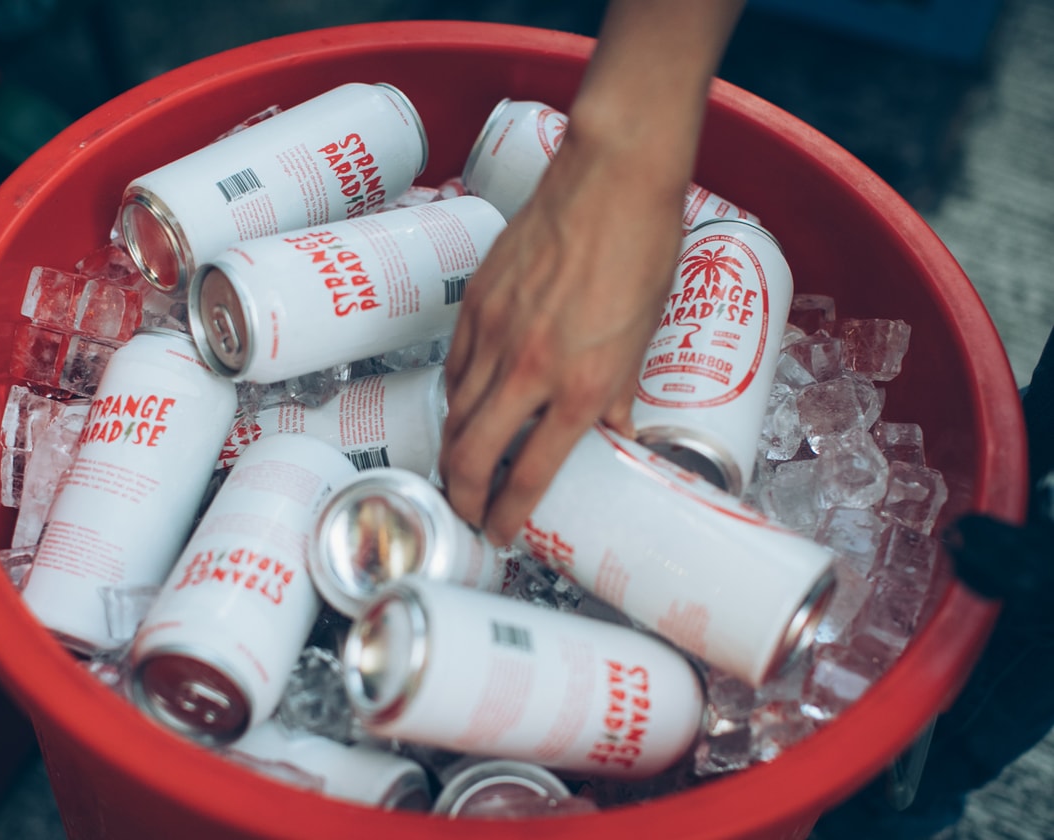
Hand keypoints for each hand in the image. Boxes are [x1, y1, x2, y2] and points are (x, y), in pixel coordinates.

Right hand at [439, 131, 682, 544]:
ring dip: (454, 451)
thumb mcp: (643, 338)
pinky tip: (465, 406)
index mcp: (581, 385)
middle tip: (467, 512)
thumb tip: (615, 437)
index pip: (529, 475)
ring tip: (461, 470)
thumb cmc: (643, 251)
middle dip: (462, 496)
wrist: (613, 178)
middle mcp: (530, 368)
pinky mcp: (475, 303)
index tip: (502, 533)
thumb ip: (619, 396)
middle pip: (471, 454)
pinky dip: (455, 396)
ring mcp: (494, 333)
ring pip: (455, 412)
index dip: (509, 517)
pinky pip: (453, 366)